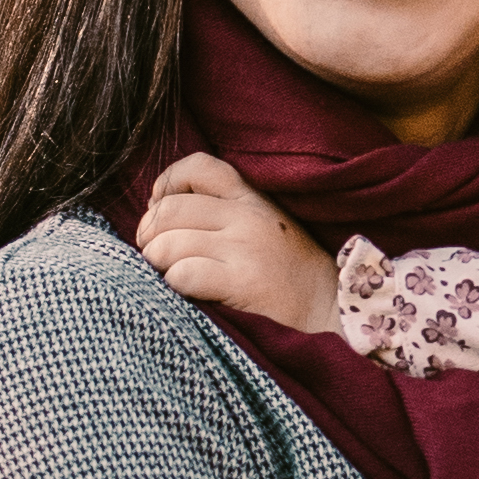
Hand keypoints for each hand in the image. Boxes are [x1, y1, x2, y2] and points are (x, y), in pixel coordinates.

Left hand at [136, 154, 341, 333]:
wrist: (329, 311)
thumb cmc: (287, 276)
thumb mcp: (263, 228)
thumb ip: (222, 213)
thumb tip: (157, 214)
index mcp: (251, 199)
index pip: (198, 166)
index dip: (167, 184)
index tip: (161, 211)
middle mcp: (248, 216)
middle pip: (169, 210)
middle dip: (149, 236)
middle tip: (154, 256)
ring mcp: (245, 248)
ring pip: (168, 244)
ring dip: (158, 265)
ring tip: (171, 278)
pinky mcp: (243, 281)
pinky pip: (182, 274)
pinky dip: (174, 286)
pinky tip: (189, 295)